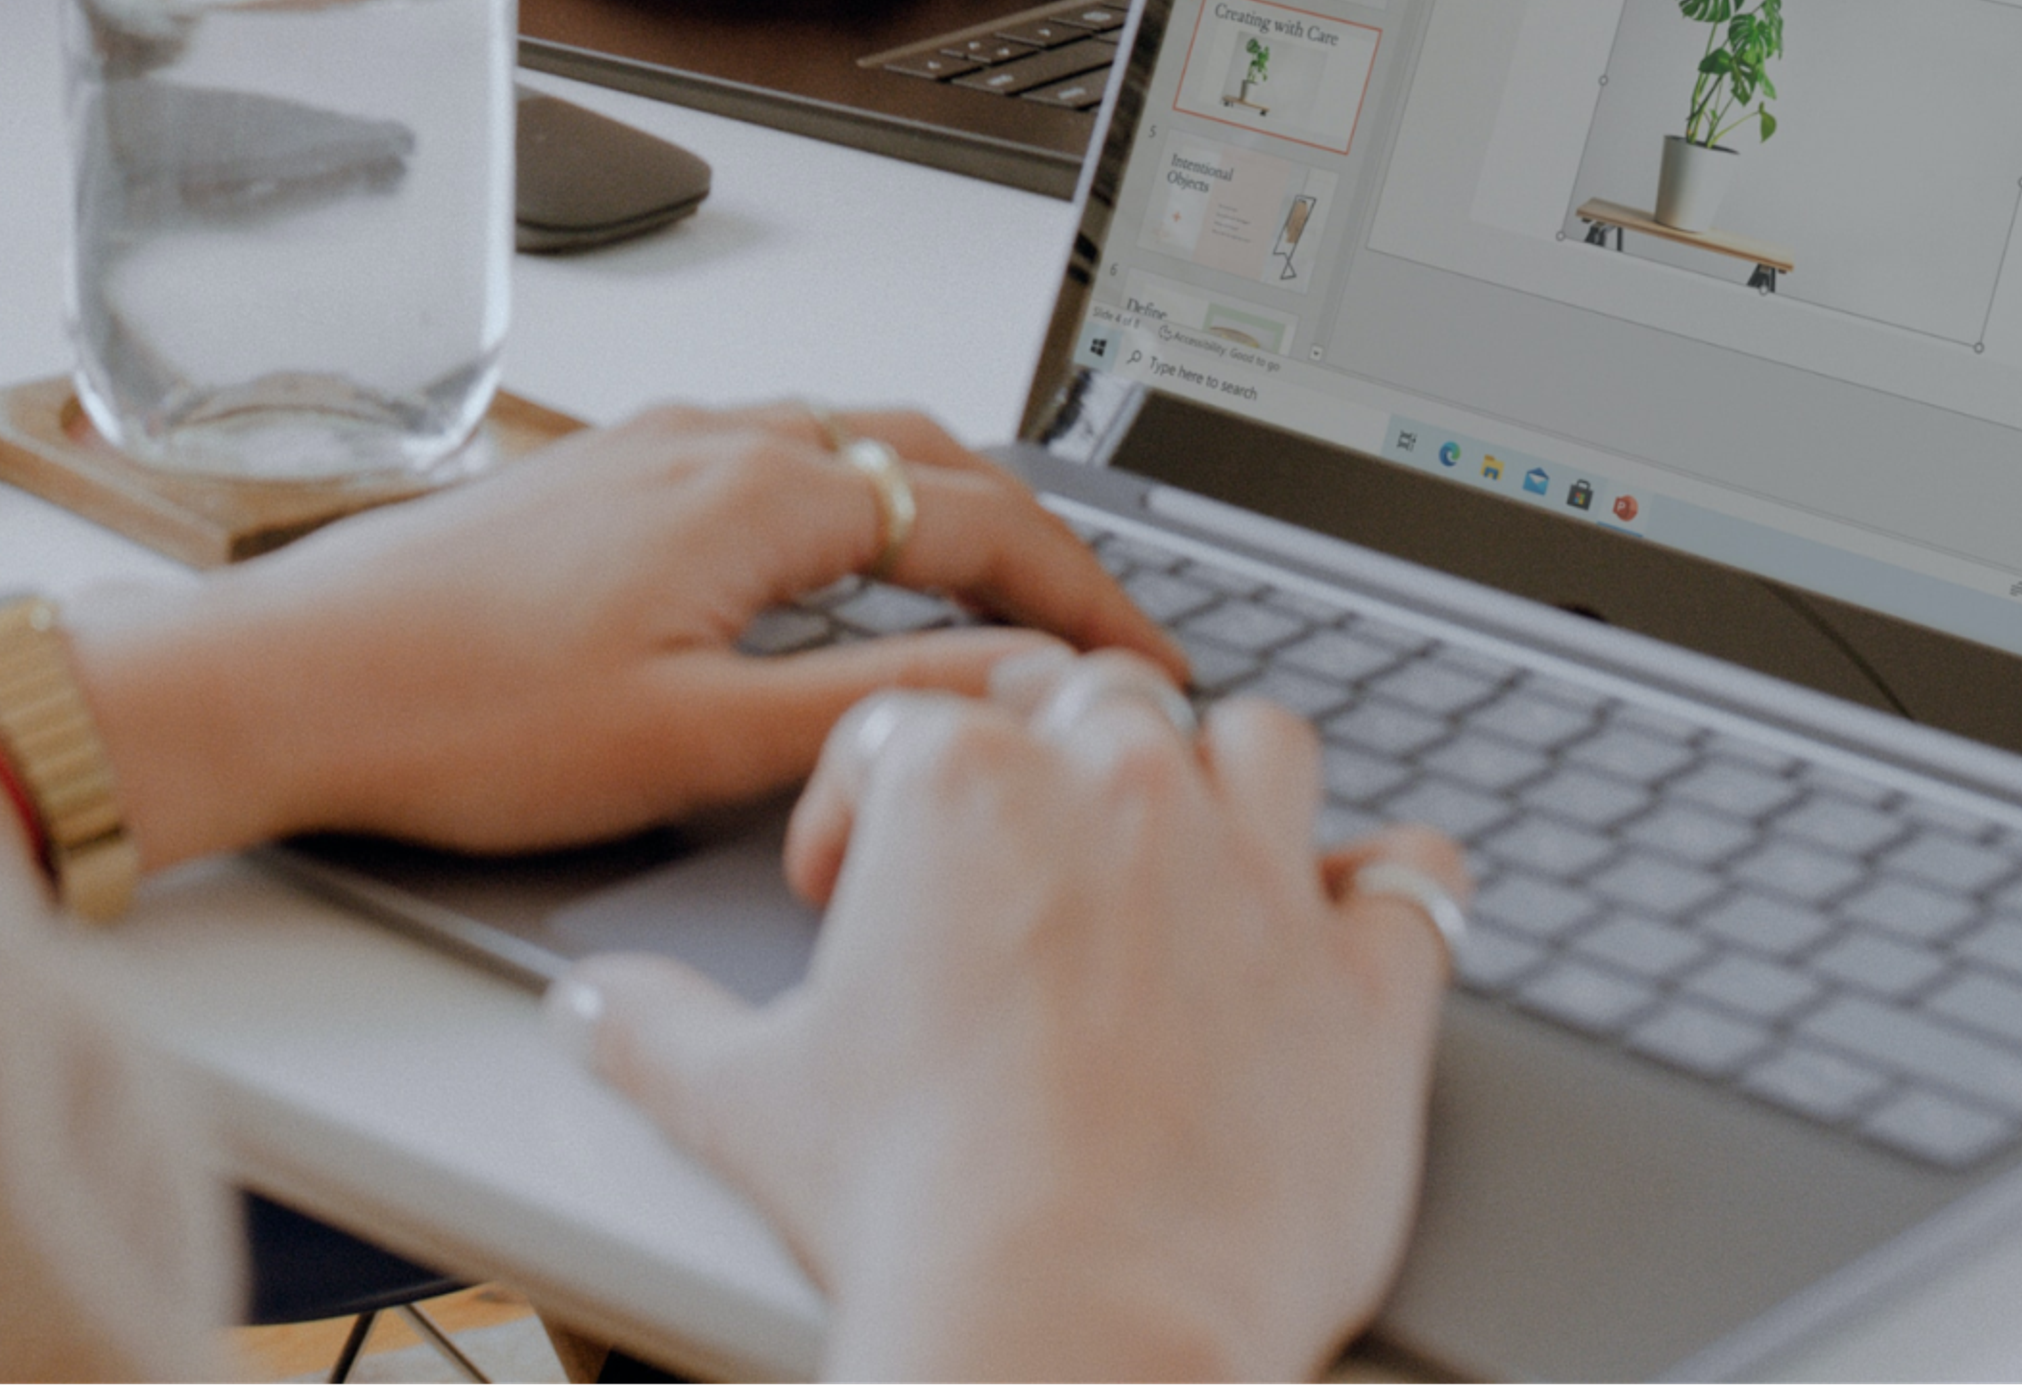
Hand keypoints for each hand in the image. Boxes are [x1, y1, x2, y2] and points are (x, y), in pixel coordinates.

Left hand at [68, 404, 1182, 864]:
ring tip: (1001, 595)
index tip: (1142, 659)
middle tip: (1098, 624)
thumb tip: (1022, 680)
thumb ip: (874, 705)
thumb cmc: (455, 720)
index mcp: (754, 493)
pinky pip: (772, 456)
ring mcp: (647, 445)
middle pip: (930, 456)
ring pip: (849, 446)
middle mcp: (709, 440)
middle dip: (1034, 533)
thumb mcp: (693, 740)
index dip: (1084, 592)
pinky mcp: (597, 472)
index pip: (982, 517)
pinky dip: (856, 501)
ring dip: (946, 506)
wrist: (279, 684)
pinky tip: (837, 571)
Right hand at [563, 650, 1466, 1384]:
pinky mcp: (1370, 977)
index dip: (869, 802)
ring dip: (1232, 782)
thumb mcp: (744, 1104)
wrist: (1072, 1332)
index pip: (918, 722)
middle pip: (1101, 700)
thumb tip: (601, 1006)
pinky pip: (1421, 876)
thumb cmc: (914, 1213)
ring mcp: (1261, 873)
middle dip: (1060, 761)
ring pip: (1266, 740)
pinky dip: (1396, 888)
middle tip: (1029, 865)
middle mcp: (1122, 793)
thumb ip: (657, 1028)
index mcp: (963, 790)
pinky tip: (1361, 923)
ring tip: (1196, 865)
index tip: (860, 887)